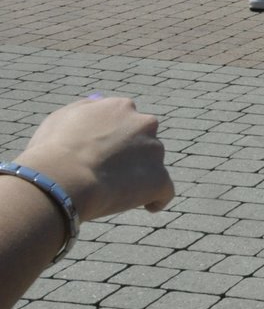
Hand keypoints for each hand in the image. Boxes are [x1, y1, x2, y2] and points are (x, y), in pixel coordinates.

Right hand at [15, 97, 173, 221]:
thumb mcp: (62, 117)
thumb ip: (85, 109)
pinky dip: (157, 198)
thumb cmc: (53, 150)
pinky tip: (148, 205)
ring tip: (115, 192)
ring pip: (153, 164)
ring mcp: (155, 150)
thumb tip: (98, 102)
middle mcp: (144, 123)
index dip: (116, 138)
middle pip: (144, 140)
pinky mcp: (160, 178)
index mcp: (120, 107)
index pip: (127, 120)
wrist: (61, 178)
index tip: (105, 152)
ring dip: (140, 176)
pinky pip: (165, 190)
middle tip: (111, 173)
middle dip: (132, 155)